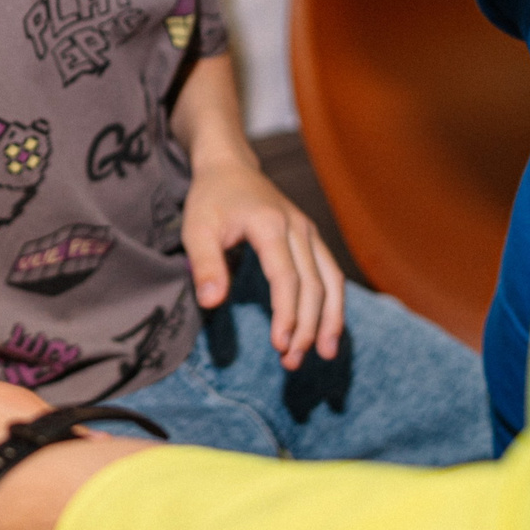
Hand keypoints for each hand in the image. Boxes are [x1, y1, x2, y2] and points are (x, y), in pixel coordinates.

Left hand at [181, 151, 346, 368]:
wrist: (230, 168)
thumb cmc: (211, 200)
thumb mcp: (196, 229)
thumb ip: (206, 265)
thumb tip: (212, 303)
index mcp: (270, 224)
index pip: (287, 276)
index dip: (287, 313)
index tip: (279, 344)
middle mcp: (298, 228)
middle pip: (313, 284)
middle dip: (306, 326)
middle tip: (291, 361)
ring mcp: (310, 232)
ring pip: (331, 280)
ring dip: (328, 320)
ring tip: (323, 354)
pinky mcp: (313, 240)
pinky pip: (332, 275)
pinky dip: (334, 304)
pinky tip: (329, 332)